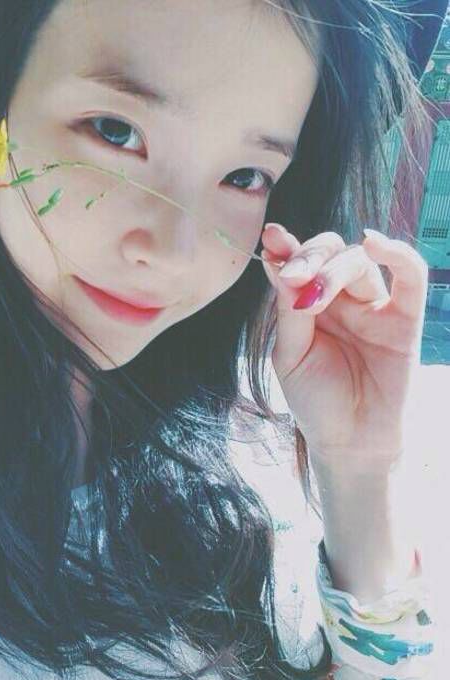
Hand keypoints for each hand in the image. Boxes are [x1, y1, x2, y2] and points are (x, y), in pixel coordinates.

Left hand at [260, 223, 427, 478]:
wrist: (348, 440)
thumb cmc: (315, 400)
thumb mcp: (290, 355)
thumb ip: (289, 311)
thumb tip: (281, 264)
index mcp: (307, 306)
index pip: (300, 264)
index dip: (287, 248)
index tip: (271, 237)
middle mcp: (340, 300)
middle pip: (330, 254)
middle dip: (309, 258)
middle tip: (293, 275)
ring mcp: (373, 306)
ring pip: (360, 262)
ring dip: (334, 268)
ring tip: (314, 289)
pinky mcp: (405, 319)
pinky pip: (410, 277)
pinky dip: (397, 254)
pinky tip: (375, 244)